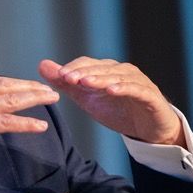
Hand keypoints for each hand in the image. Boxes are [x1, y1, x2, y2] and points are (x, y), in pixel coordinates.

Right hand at [0, 75, 58, 175]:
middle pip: (4, 85)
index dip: (12, 83)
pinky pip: (5, 122)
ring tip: (51, 99)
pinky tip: (39, 126)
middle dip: (28, 86)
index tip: (27, 85)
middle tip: (47, 89)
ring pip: (9, 99)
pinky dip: (25, 123)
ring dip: (33, 98)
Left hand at [38, 57, 183, 145]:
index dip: (73, 68)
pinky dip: (124, 88)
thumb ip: (66, 83)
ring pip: (118, 76)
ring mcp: (138, 82)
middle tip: (67, 78)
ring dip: (101, 78)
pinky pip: (137, 89)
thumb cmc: (118, 110)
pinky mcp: (150, 95)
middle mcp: (122, 71)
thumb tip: (42, 65)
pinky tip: (111, 90)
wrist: (148, 129)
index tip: (58, 75)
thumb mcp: (87, 99)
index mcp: (106, 71)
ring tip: (86, 82)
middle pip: (101, 67)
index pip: (87, 63)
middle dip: (83, 72)